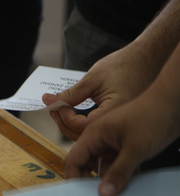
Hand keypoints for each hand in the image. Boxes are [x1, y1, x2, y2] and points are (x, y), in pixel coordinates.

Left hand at [43, 44, 161, 140]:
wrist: (146, 59)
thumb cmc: (124, 65)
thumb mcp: (93, 79)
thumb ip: (70, 94)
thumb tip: (49, 100)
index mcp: (115, 112)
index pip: (83, 127)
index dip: (66, 117)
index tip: (57, 104)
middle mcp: (118, 124)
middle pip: (85, 136)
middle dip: (64, 124)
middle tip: (52, 109)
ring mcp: (118, 125)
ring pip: (89, 135)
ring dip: (70, 125)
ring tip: (58, 110)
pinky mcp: (116, 122)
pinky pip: (96, 128)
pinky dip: (80, 123)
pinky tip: (70, 113)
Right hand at [63, 90, 179, 195]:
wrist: (173, 102)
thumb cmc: (152, 115)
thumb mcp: (135, 149)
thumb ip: (118, 173)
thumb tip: (104, 192)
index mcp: (94, 132)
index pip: (73, 158)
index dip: (73, 176)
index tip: (78, 193)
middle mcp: (99, 137)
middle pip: (85, 163)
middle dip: (87, 179)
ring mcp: (112, 141)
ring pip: (101, 165)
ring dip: (105, 178)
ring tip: (112, 192)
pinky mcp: (124, 145)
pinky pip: (115, 164)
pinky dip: (119, 174)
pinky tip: (126, 184)